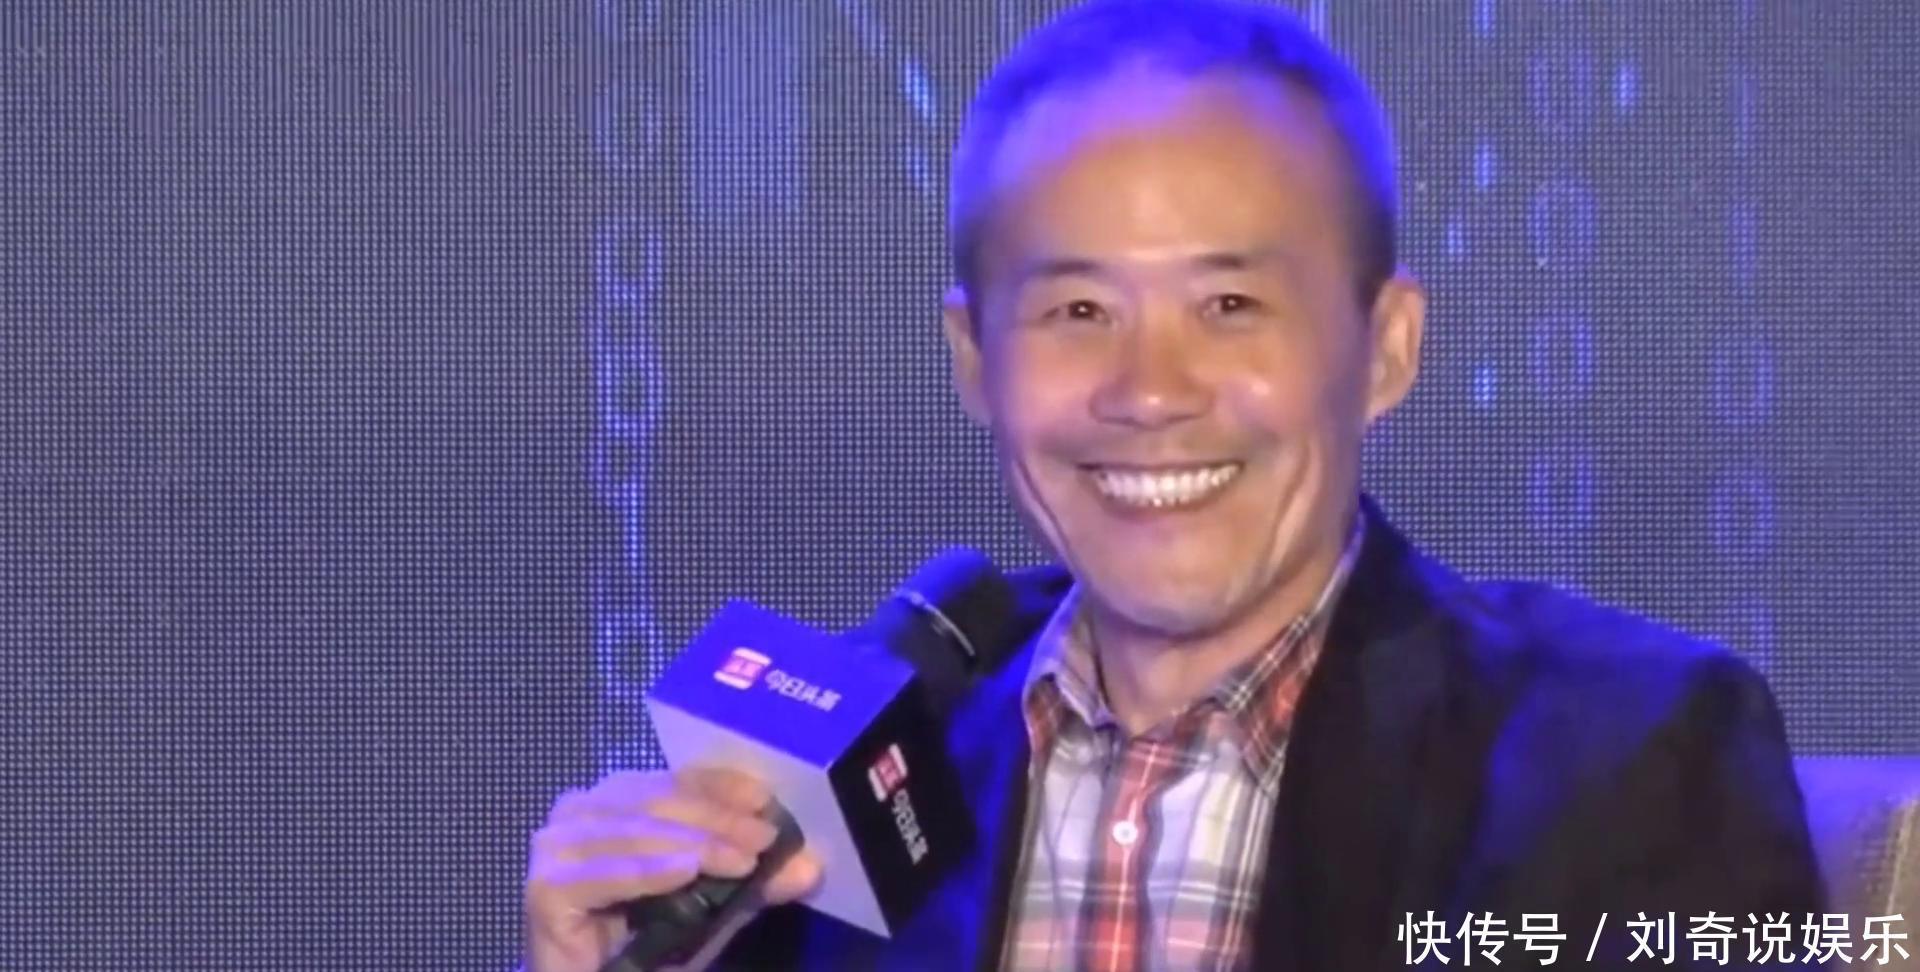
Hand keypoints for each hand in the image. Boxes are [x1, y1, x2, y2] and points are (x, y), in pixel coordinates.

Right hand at [523, 767, 822, 971]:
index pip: (677, 779)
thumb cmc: (647, 951)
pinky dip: (647, 871)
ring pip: (636, 832)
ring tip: (740, 860)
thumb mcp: (713, 910)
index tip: (767, 799)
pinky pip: (604, 874)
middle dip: (716, 819)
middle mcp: (580, 812)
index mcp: (617, 801)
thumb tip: (810, 865)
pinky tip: (685, 872)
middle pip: (657, 801)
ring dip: (693, 844)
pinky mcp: (545, 888)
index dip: (722, 785)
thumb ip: (753, 885)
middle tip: (764, 839)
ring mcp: (556, 847)